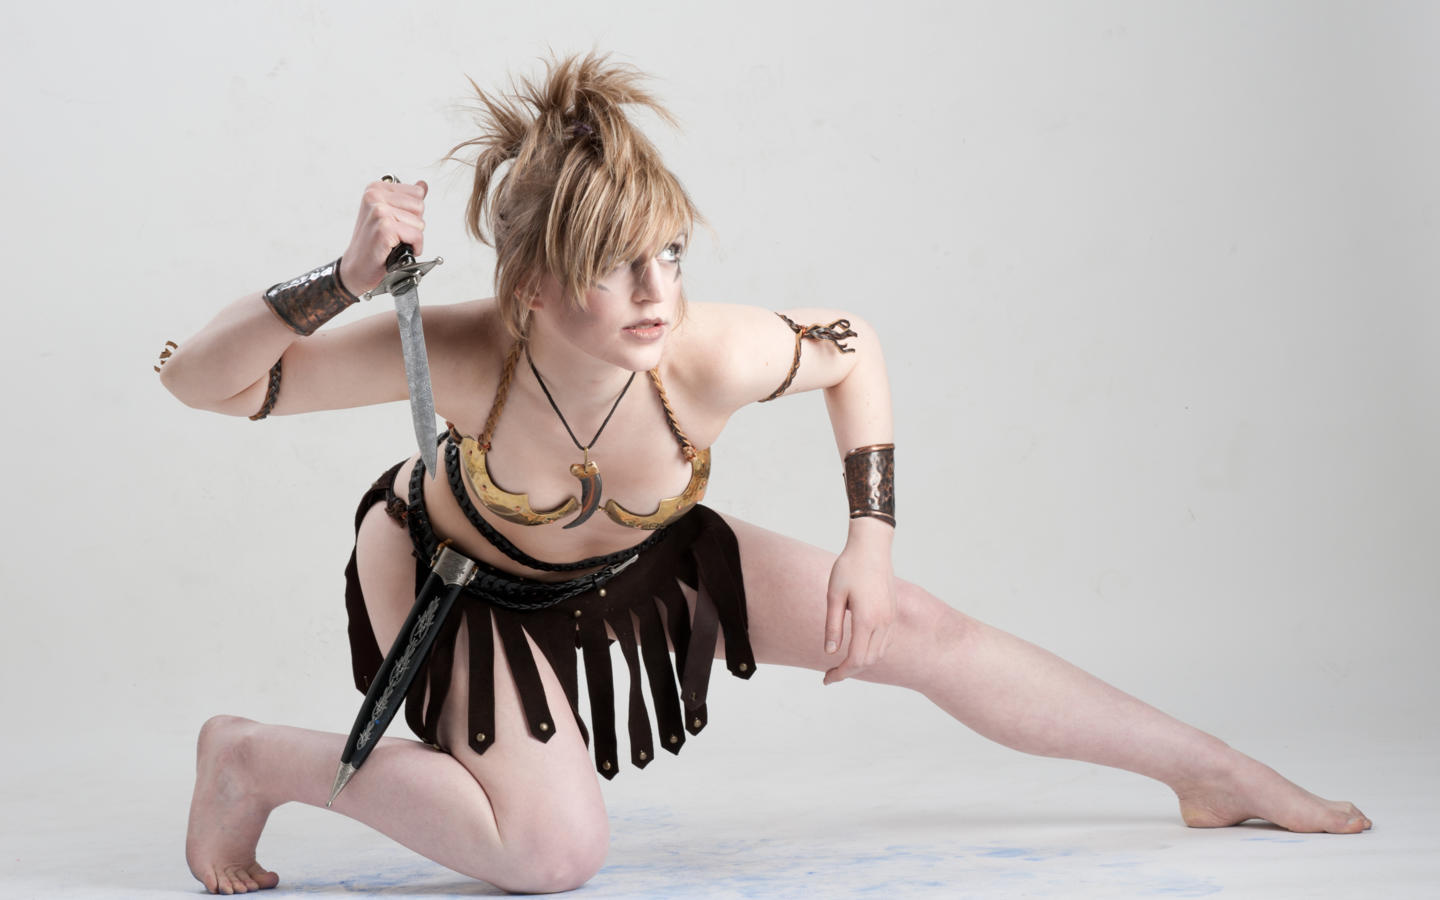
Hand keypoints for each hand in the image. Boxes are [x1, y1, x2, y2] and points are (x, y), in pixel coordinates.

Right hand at [338, 178, 427, 296]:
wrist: (357, 267)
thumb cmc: (373, 243)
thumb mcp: (389, 214)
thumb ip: (407, 198)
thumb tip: (423, 184)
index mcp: (376, 188)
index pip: (417, 193)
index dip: (412, 213)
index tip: (396, 222)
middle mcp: (375, 196)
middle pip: (420, 206)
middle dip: (413, 224)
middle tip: (395, 234)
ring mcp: (379, 211)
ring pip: (419, 223)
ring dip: (412, 238)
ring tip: (394, 242)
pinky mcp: (384, 228)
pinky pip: (416, 236)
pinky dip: (414, 247)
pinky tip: (398, 250)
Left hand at [822, 531, 895, 684]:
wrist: (872, 548)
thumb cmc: (849, 568)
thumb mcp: (833, 596)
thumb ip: (833, 626)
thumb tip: (830, 653)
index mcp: (866, 619)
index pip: (856, 659)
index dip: (841, 674)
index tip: (827, 679)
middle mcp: (882, 622)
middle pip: (868, 661)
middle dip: (849, 672)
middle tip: (830, 675)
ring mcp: (890, 618)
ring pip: (878, 654)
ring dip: (861, 664)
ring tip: (842, 665)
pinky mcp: (892, 613)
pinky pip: (885, 643)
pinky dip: (871, 652)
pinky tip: (858, 650)